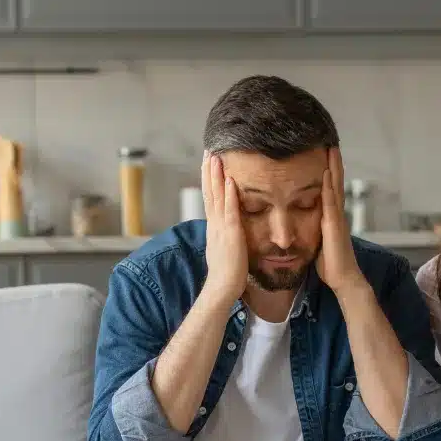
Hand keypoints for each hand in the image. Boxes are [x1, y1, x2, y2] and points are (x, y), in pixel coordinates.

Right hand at [202, 151, 249, 302]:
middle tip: (208, 152)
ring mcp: (221, 228)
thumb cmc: (226, 273)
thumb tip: (225, 230)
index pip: (209, 198)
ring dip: (216, 176)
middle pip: (209, 192)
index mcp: (213, 227)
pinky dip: (229, 194)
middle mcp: (214, 224)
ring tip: (216, 157)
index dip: (208, 180)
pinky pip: (230, 211)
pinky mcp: (231, 234)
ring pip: (216, 197)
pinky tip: (230, 180)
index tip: (208, 164)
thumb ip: (224, 236)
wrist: (222, 288)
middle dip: (208, 171)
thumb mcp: (223, 249)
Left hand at [315, 147, 363, 291]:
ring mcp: (336, 218)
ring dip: (334, 167)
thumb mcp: (318, 242)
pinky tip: (327, 173)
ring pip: (335, 187)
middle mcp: (335, 213)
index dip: (328, 172)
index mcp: (330, 217)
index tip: (324, 155)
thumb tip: (301, 225)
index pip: (329, 189)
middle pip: (335, 182)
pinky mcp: (333, 225)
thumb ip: (313, 230)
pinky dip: (330, 186)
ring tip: (331, 149)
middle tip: (330, 142)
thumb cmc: (329, 264)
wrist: (343, 278)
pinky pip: (331, 201)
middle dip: (333, 163)